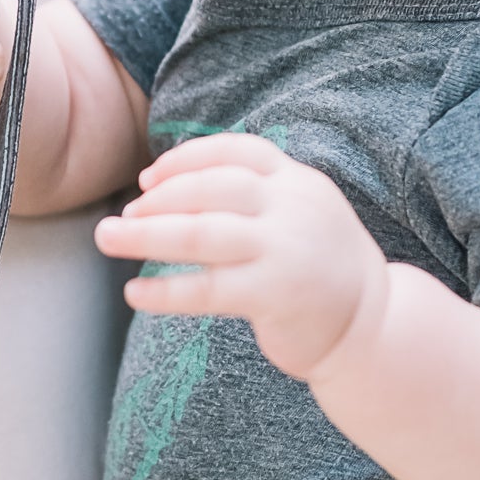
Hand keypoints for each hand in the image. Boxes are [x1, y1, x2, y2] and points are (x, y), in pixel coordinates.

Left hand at [94, 134, 387, 378]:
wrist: (372, 326)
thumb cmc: (319, 268)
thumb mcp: (299, 214)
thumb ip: (254, 196)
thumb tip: (174, 188)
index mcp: (297, 182)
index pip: (235, 152)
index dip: (186, 160)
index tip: (148, 177)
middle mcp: (293, 208)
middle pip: (210, 189)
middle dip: (157, 198)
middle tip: (121, 216)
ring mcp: (285, 250)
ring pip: (200, 233)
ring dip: (145, 235)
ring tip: (107, 238)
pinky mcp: (275, 295)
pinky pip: (206, 289)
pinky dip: (164, 290)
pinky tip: (135, 294)